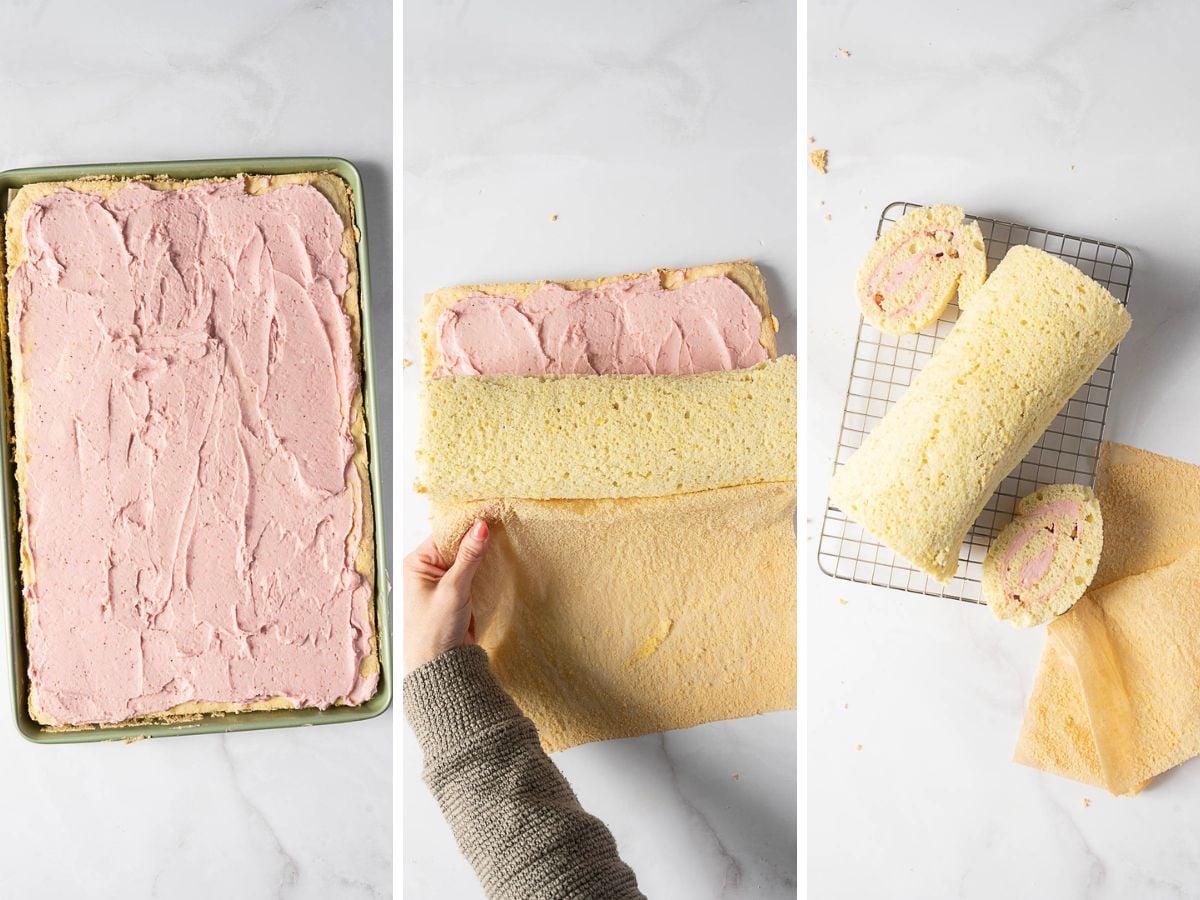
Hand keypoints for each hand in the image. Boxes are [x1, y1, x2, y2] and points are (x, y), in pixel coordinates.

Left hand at [403, 519, 489, 674]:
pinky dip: (488, 563)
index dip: (469, 521)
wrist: (440, 666)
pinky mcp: (461, 590)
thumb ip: (469, 557)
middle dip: (479, 532)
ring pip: (469, 554)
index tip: (492, 510)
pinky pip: (476, 569)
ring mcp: (446, 578)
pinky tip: (503, 554)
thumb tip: (481, 526)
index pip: (447, 532)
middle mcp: (430, 567)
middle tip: (504, 517)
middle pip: (458, 541)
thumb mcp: (453, 590)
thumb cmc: (434, 631)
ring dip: (486, 547)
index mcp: (419, 562)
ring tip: (508, 531)